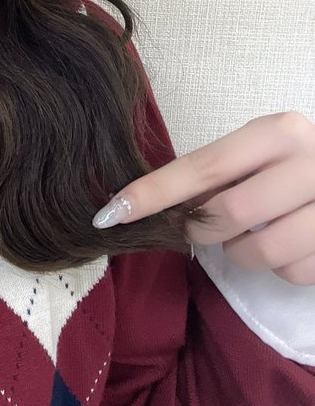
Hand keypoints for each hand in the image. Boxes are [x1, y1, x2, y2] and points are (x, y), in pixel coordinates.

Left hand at [91, 110, 314, 284]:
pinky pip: (291, 273)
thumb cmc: (294, 168)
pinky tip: (289, 245)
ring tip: (252, 235)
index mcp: (278, 132)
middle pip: (228, 212)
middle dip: (202, 228)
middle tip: (202, 226)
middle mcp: (309, 161)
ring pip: (258, 251)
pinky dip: (280, 268)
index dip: (153, 192)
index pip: (201, 166)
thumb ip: (217, 174)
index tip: (111, 212)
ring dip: (240, 253)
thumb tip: (149, 203)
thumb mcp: (260, 155)